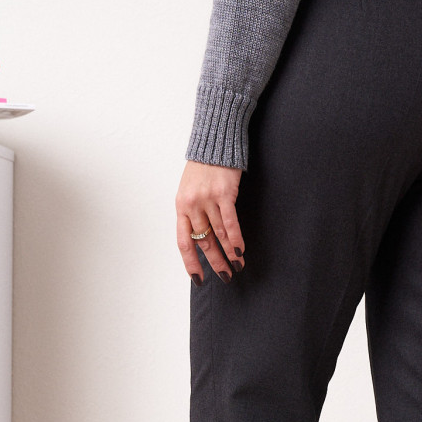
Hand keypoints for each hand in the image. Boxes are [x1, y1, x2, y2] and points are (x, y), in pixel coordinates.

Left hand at [176, 160, 246, 284]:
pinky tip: (240, 251)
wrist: (214, 142)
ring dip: (229, 253)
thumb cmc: (202, 167)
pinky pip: (229, 222)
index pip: (184, 242)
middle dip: (215, 261)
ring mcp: (207, 199)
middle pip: (203, 241)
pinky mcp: (223, 194)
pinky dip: (236, 239)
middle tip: (225, 276)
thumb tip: (202, 237)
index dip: (190, 262)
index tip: (198, 278)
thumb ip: (193, 212)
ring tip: (237, 266)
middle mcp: (192, 205)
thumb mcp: (189, 190)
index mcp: (181, 206)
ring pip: (218, 234)